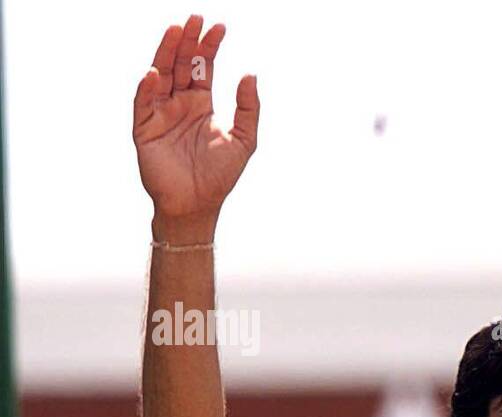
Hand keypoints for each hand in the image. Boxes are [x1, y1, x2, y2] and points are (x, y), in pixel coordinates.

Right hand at [133, 15, 258, 229]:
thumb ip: (248, 108)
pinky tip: (155, 73)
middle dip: (187, 41)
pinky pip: (143, 103)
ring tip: (175, 31)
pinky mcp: (144, 128)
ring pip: (161, 75)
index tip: (219, 27)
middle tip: (195, 18)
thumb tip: (250, 74)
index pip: (203, 67)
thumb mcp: (244, 140)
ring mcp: (160, 113)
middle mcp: (179, 104)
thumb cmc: (220, 175)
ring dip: (166, 53)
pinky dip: (147, 87)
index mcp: (201, 104)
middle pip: (181, 64)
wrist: (198, 204)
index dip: (209, 47)